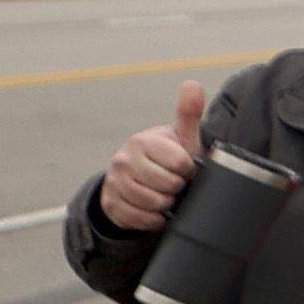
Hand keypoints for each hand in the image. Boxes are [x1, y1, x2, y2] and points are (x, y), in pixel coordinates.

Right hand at [100, 78, 207, 229]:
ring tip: (166, 194)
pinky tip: (156, 209)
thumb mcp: (179, 137)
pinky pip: (141, 218)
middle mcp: (124, 159)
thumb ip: (188, 113)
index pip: (179, 162)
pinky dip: (154, 218)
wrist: (135, 180)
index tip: (185, 167)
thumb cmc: (166, 157)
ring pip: (153, 203)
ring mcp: (115, 182)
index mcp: (143, 141)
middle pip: (167, 185)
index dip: (188, 169)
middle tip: (175, 182)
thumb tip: (192, 84)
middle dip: (177, 187)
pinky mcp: (112, 204)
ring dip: (166, 203)